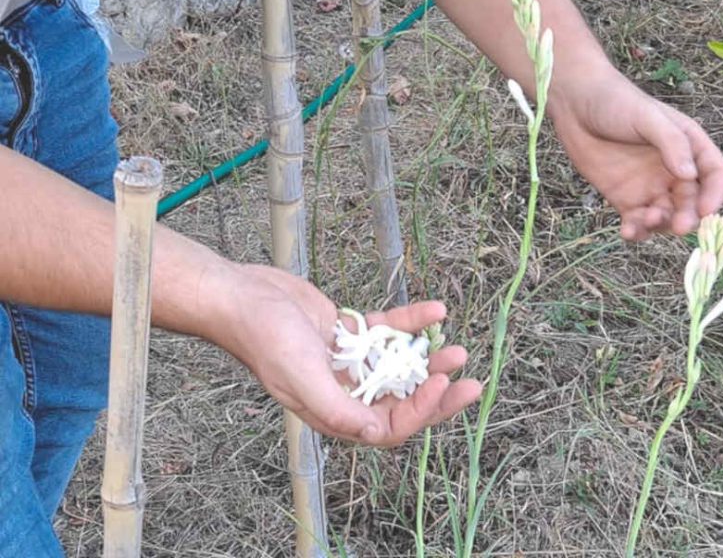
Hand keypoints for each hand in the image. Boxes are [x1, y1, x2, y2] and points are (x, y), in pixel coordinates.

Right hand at [201, 263, 481, 446]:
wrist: (243, 297)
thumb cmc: (265, 338)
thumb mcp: (300, 376)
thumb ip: (338, 409)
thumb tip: (375, 434)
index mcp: (333, 411)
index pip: (387, 426)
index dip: (419, 411)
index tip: (440, 384)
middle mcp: (345, 390)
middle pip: (401, 400)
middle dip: (437, 393)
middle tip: (470, 382)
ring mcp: (349, 361)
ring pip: (399, 366)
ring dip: (427, 357)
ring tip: (455, 347)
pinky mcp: (349, 331)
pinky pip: (387, 330)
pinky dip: (410, 322)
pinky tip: (435, 311)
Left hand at [549, 66, 722, 240]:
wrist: (575, 104)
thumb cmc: (616, 101)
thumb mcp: (648, 117)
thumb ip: (671, 143)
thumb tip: (689, 175)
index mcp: (689, 146)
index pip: (714, 175)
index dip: (715, 194)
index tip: (706, 210)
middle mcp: (673, 171)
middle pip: (691, 202)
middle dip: (688, 217)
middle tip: (680, 227)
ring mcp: (648, 186)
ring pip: (665, 217)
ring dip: (661, 225)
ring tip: (647, 220)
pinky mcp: (623, 198)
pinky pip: (636, 222)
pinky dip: (636, 231)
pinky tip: (628, 233)